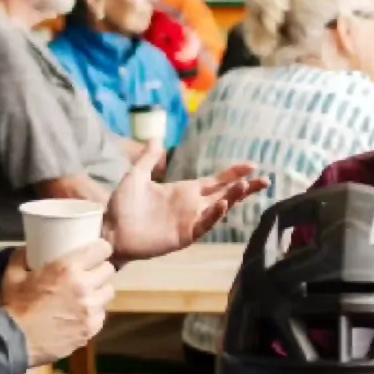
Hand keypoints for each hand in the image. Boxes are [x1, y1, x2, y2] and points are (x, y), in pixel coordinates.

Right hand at [0, 242, 115, 366]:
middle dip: (100, 270)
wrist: (12, 342)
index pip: (102, 249)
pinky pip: (101, 315)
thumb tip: (31, 249)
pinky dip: (94, 313)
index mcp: (67, 269)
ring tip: (86, 295)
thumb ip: (24, 256)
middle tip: (88, 274)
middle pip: (109, 271)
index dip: (100, 249)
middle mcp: (85, 287)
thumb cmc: (13, 306)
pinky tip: (81, 314)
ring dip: (99, 291)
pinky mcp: (91, 329)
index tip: (95, 252)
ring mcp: (91, 310)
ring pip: (108, 293)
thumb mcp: (13, 274)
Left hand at [102, 146, 267, 261]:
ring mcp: (189, 221)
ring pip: (218, 209)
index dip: (232, 173)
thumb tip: (155, 137)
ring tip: (244, 186)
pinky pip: (203, 225)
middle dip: (244, 188)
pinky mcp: (183, 236)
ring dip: (232, 199)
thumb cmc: (122, 206)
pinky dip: (213, 216)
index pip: (215, 181)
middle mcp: (191, 206)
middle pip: (225, 195)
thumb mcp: (135, 176)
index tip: (251, 165)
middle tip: (264, 180)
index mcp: (184, 191)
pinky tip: (221, 205)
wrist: (110, 230)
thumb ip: (148, 159)